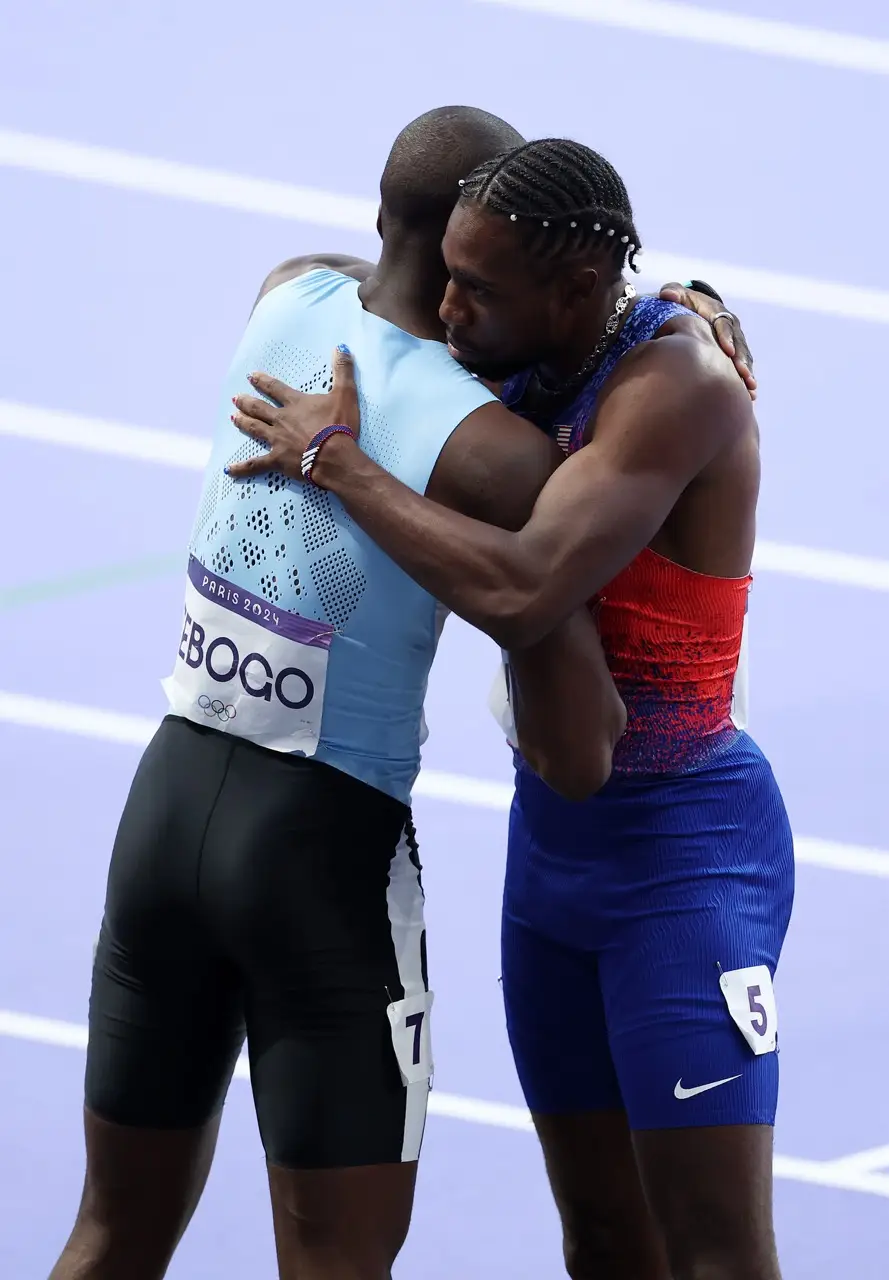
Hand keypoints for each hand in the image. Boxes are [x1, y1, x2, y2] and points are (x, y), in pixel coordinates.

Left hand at [228, 345, 360, 481]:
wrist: (334, 456)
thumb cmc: (339, 425)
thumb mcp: (345, 394)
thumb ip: (342, 370)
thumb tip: (341, 348)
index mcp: (296, 403)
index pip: (275, 388)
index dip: (263, 381)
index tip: (251, 376)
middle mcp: (282, 419)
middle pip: (260, 408)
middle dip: (248, 402)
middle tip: (236, 398)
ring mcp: (277, 440)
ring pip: (255, 429)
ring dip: (243, 422)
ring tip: (233, 418)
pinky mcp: (277, 460)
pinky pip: (255, 464)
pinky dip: (241, 468)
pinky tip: (228, 470)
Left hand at [658, 281, 756, 399]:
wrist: (689, 311)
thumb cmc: (680, 304)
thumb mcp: (676, 295)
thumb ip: (673, 292)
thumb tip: (666, 294)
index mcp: (718, 313)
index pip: (724, 325)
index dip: (726, 338)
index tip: (727, 351)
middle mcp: (730, 327)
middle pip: (739, 345)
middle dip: (742, 360)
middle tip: (743, 375)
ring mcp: (734, 342)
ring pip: (744, 359)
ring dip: (747, 374)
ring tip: (750, 390)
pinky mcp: (733, 356)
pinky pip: (742, 369)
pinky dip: (745, 382)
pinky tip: (750, 397)